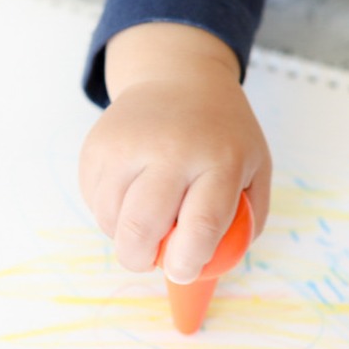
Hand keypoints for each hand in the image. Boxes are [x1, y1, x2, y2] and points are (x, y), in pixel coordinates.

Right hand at [79, 23, 270, 283]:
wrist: (180, 78)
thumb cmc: (223, 135)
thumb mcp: (256, 167)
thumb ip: (247, 220)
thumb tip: (215, 268)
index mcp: (220, 159)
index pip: (201, 225)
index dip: (187, 262)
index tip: (182, 271)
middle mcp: (172, 149)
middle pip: (142, 227)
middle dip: (141, 259)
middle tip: (149, 260)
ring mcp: (129, 144)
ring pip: (110, 217)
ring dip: (122, 235)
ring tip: (143, 218)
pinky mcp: (98, 144)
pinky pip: (93, 199)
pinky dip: (107, 210)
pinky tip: (127, 192)